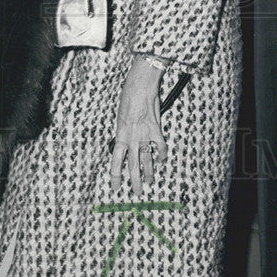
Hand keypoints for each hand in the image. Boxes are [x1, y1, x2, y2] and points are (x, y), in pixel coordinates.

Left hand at [110, 56, 167, 194]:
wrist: (141, 85)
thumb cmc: (128, 96)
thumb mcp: (120, 116)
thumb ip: (123, 131)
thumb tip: (124, 141)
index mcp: (120, 134)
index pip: (116, 161)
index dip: (116, 176)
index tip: (115, 186)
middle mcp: (132, 138)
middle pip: (133, 166)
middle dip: (134, 181)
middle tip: (136, 192)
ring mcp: (145, 135)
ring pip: (148, 160)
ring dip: (149, 172)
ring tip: (150, 182)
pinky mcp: (157, 130)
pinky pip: (160, 147)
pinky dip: (161, 154)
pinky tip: (161, 160)